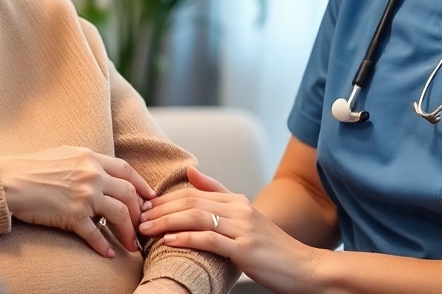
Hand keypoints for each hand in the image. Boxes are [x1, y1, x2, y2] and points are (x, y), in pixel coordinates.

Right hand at [0, 146, 156, 257]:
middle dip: (139, 212)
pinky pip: (95, 234)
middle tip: (142, 226)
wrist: (8, 181)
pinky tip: (109, 254)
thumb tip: (101, 174)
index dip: (141, 185)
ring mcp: (83, 195)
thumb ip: (85, 163)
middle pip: (128, 194)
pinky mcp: (72, 215)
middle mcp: (91, 175)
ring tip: (131, 245)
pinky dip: (104, 246)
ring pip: (119, 214)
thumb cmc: (31, 168)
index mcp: (90, 158)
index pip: (126, 170)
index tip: (150, 198)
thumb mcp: (64, 154)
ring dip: (128, 232)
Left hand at [139, 167, 322, 293]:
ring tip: (146, 230)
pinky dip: (186, 238)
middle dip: (160, 209)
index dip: (166, 198)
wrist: (303, 267)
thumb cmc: (271, 249)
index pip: (193, 192)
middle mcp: (240, 208)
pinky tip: (169, 241)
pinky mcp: (244, 248)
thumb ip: (219, 195)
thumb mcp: (246, 219)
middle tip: (138, 217)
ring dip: (166, 222)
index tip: (145, 207)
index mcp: (237, 200)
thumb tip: (191, 173)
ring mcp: (243, 228)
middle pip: (191, 201)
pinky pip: (209, 239)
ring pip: (196, 216)